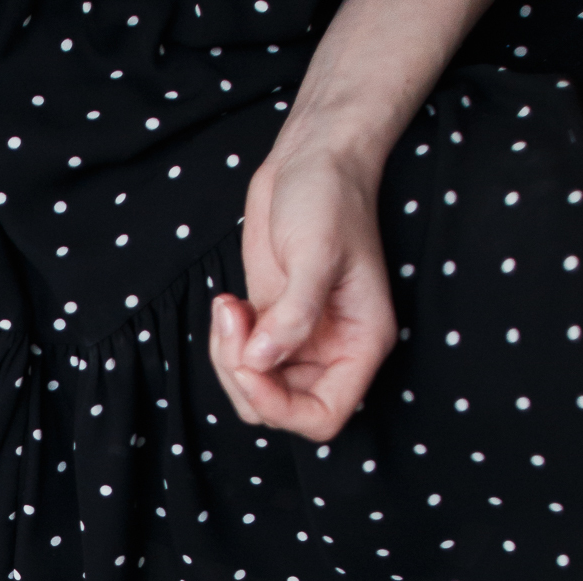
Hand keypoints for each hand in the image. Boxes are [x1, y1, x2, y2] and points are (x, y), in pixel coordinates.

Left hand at [209, 141, 395, 441]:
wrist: (311, 159)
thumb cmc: (327, 197)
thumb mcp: (314, 253)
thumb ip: (293, 314)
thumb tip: (261, 362)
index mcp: (360, 345)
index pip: (321, 418)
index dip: (279, 408)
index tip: (251, 364)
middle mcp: (332, 351)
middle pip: (275, 409)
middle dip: (242, 376)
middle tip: (233, 320)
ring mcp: (298, 340)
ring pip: (251, 388)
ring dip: (227, 358)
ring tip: (228, 306)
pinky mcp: (270, 324)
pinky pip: (239, 361)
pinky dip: (222, 343)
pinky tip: (227, 303)